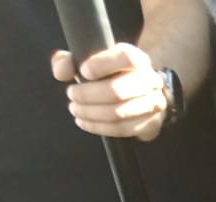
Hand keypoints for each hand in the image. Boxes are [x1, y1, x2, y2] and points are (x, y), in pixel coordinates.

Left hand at [50, 44, 171, 139]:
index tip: (83, 71)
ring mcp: (154, 104)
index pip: (125, 58)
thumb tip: (61, 72)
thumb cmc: (110, 75)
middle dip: (88, 95)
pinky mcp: (152, 124)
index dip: (101, 64)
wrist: (141, 94)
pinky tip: (84, 122)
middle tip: (71, 94)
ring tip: (75, 109)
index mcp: (137, 60)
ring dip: (91, 113)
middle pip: (117, 91)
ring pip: (118, 113)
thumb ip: (69, 60)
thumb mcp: (89, 60)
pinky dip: (98, 127)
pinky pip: (122, 129)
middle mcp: (150, 81)